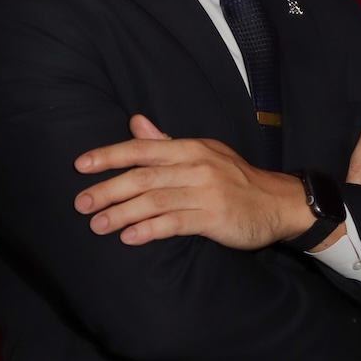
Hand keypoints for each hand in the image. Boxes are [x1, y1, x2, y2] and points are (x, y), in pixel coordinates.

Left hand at [74, 115, 309, 248]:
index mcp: (190, 148)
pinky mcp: (215, 218)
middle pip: (143, 176)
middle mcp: (196, 166)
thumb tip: (135, 123)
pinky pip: (175, 223)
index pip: (142, 148)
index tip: (81, 165)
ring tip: (97, 225)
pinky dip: (149, 230)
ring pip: (155, 201)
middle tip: (80, 204)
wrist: (279, 203)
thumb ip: (167, 142)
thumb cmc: (235, 179)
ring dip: (122, 213)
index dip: (110, 155)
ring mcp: (206, 192)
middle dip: (108, 189)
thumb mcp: (204, 153)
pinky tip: (129, 238)